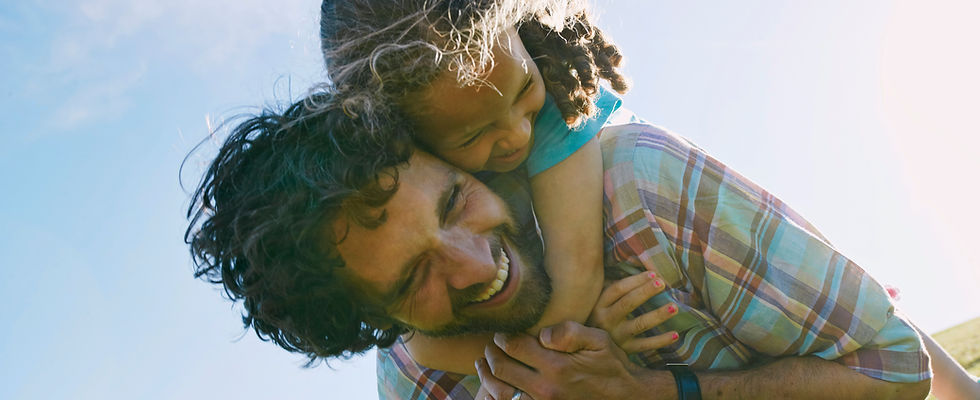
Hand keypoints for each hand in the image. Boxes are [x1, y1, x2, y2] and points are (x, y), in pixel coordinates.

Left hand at [476, 321, 659, 399]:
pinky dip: (498, 395)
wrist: (625, 396)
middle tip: (492, 345)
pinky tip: (497, 385)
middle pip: (501, 368)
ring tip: (485, 364)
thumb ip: (570, 332)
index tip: (503, 331)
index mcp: (556, 365)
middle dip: (492, 353)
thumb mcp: (598, 340)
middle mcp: (545, 388)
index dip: (502, 335)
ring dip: (488, 376)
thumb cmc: (610, 365)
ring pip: (500, 391)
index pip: (513, 346)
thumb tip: (543, 334)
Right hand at [586, 271, 678, 352]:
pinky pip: (646, 345)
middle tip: (662, 283)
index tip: (653, 273)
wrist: (588, 349)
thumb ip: (613, 290)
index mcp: (599, 305)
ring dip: (658, 315)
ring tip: (674, 306)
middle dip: (646, 292)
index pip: (618, 289)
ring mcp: (616, 336)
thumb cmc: (598, 317)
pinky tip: (676, 334)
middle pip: (628, 303)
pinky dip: (661, 341)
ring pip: (639, 324)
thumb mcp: (598, 302)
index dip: (636, 280)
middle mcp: (606, 320)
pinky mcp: (626, 350)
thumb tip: (637, 269)